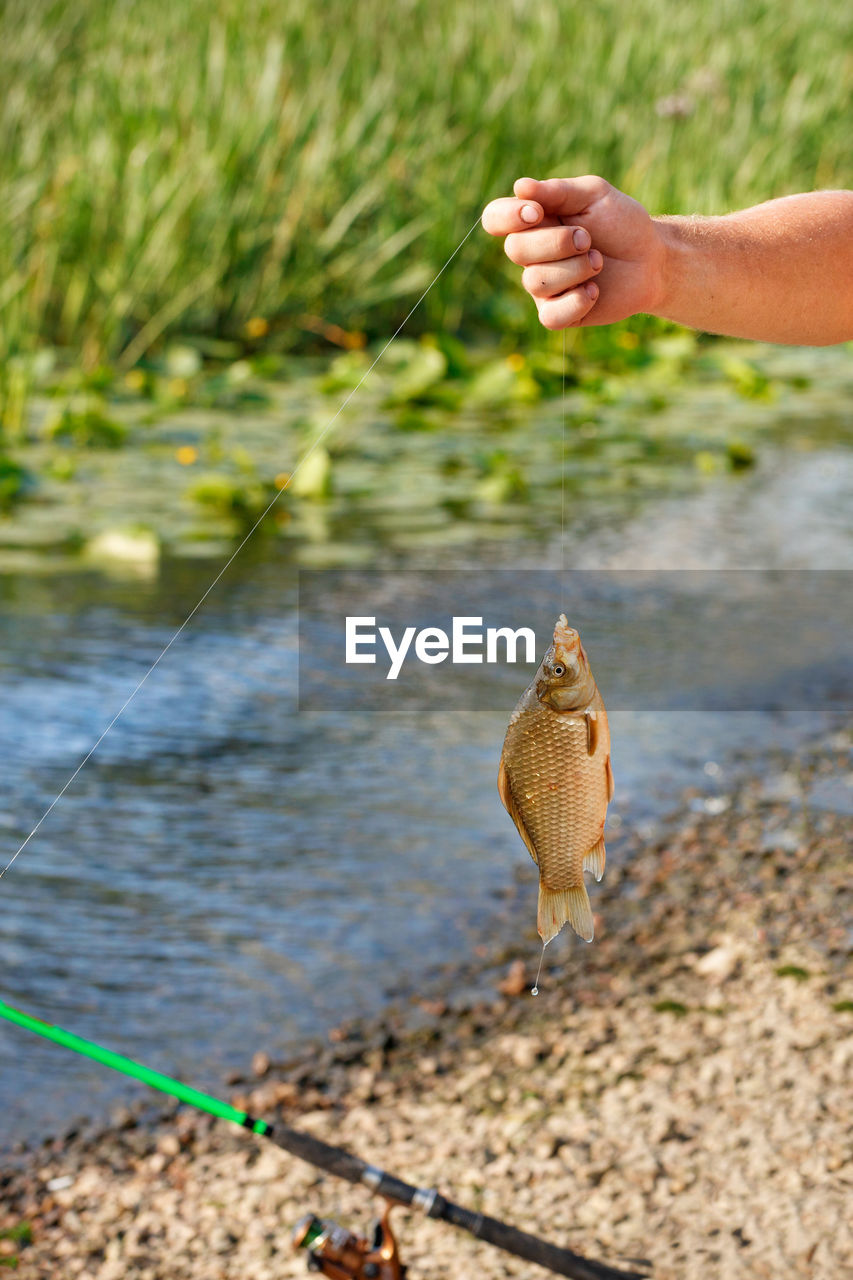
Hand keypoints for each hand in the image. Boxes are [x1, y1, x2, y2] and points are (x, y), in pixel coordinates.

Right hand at [482, 176, 665, 328]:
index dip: (508, 217)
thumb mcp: (594, 195)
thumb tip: (520, 187)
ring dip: (575, 269)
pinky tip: (595, 290)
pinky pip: (551, 315)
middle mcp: (531, 255)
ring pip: (536, 281)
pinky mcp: (558, 314)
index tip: (537, 212)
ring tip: (598, 262)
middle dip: (556, 243)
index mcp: (533, 221)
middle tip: (587, 239)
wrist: (651, 259)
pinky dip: (577, 301)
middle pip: (515, 249)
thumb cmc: (621, 223)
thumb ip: (558, 191)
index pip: (495, 218)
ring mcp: (543, 287)